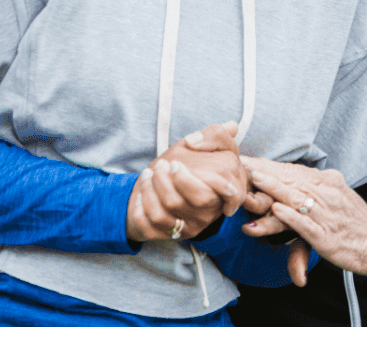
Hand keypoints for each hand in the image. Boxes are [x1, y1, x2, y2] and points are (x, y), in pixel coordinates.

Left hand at [125, 121, 248, 243]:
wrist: (161, 187)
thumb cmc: (186, 164)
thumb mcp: (203, 145)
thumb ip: (217, 135)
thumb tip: (220, 132)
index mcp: (227, 189)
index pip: (226, 191)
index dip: (195, 179)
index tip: (175, 164)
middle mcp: (212, 210)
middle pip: (196, 200)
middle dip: (170, 180)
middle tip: (160, 166)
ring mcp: (194, 224)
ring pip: (169, 212)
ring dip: (150, 190)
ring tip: (146, 175)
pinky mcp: (175, 235)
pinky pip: (153, 226)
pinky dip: (141, 210)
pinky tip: (139, 197)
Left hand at [244, 161, 366, 293]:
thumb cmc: (358, 225)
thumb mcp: (338, 199)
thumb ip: (316, 192)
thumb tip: (295, 187)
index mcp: (330, 182)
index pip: (295, 170)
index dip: (270, 165)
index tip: (248, 158)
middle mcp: (329, 193)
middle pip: (292, 179)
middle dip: (266, 171)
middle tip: (242, 163)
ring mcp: (328, 214)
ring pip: (297, 197)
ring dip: (274, 187)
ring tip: (255, 179)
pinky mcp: (327, 236)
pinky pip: (306, 223)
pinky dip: (291, 216)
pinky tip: (276, 209)